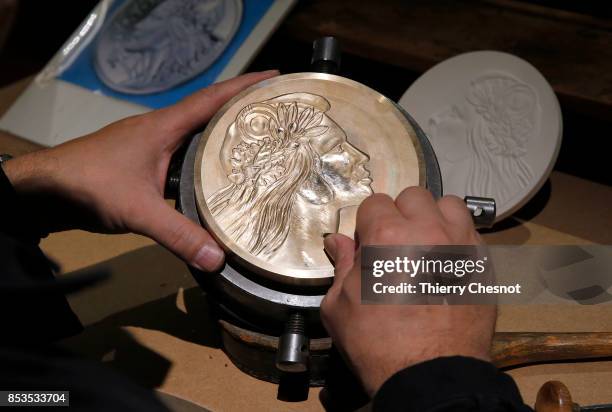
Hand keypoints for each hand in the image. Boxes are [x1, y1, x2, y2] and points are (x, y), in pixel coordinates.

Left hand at [3, 70, 278, 270]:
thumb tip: (218, 259)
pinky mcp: (144, 165)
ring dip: (224, 136)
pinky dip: (205, 160)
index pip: (212, 99)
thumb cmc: (89, 185)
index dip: (245, 86)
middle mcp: (161, 131)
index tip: (275, 79)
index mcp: (164, 127)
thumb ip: (177, 234)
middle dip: (242, 110)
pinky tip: (217, 178)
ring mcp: (151, 147)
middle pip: (209, 114)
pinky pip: (183, 156)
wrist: (44, 190)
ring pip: (196, 136)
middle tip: (276, 115)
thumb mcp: (138, 210)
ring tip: (257, 144)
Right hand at [320, 187, 495, 395]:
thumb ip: (341, 265)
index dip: (367, 224)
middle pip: (414, 196)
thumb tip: (338, 241)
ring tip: (427, 244)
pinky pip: (471, 233)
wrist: (429, 375)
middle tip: (395, 243)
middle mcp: (427, 230)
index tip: (368, 245)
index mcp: (387, 235)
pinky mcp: (484, 264)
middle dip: (401, 214)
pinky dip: (457, 239)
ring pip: (449, 205)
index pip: (375, 203)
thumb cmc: (378, 343)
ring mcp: (461, 245)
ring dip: (435, 217)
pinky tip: (447, 264)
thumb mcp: (340, 306)